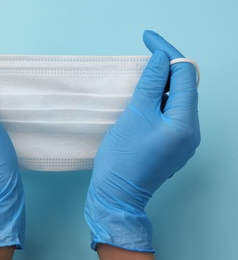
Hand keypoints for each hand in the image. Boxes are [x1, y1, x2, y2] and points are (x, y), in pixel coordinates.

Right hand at [84, 31, 199, 251]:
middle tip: (144, 55)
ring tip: (141, 76)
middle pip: (183, 88)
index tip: (148, 39)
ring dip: (160, 85)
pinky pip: (169, 115)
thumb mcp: (135, 115)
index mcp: (185, 122)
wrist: (116, 194)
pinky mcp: (171, 146)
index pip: (184, 74)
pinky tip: (143, 99)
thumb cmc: (123, 157)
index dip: (167, 53)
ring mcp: (182, 141)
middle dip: (165, 68)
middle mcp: (191, 131)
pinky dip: (157, 102)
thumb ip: (150, 84)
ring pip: (175, 102)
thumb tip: (161, 59)